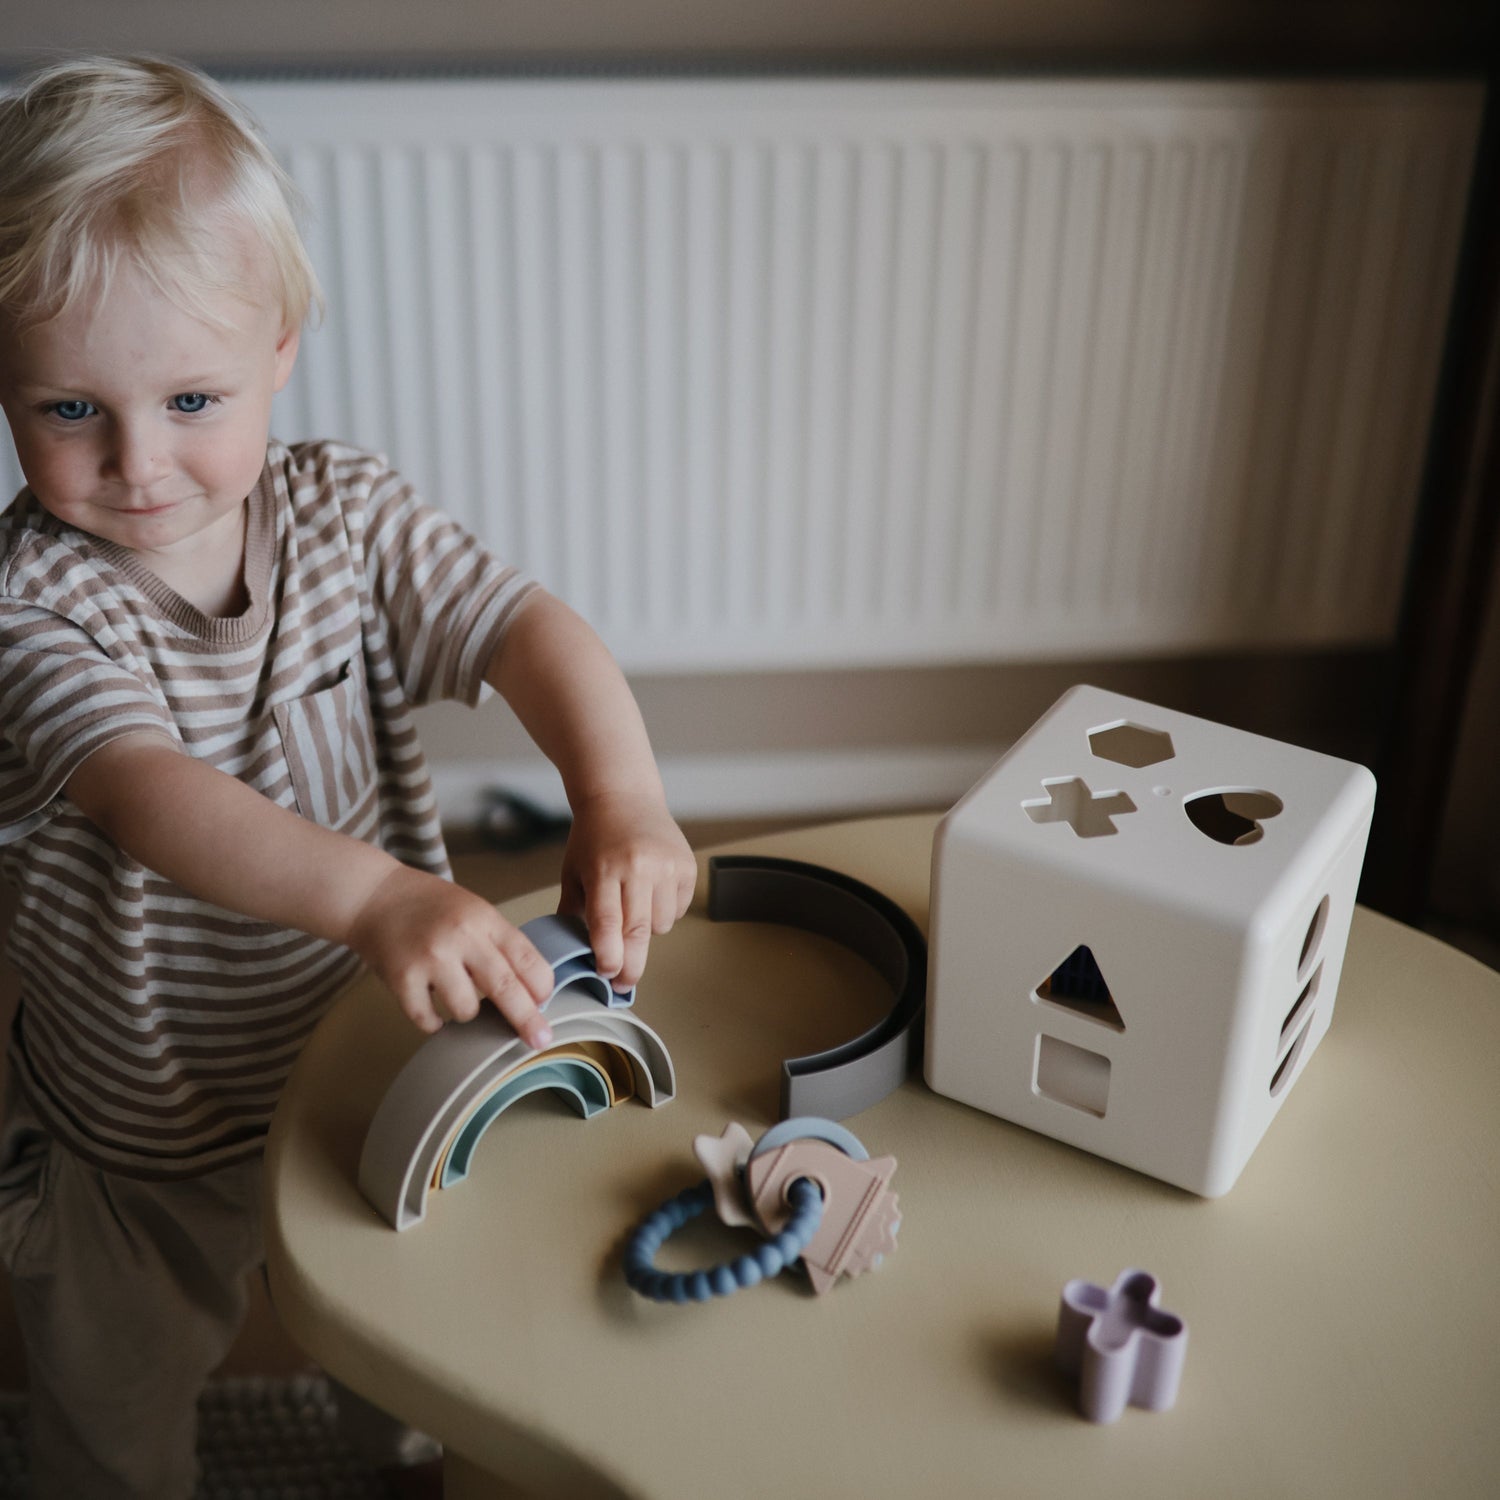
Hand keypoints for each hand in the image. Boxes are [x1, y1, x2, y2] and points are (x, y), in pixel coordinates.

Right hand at [346, 863, 556, 1043]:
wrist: (373, 896)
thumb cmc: (431, 906)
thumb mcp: (474, 910)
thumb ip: (499, 943)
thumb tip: (531, 992)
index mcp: (484, 919)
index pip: (527, 958)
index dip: (542, 986)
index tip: (546, 1003)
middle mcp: (460, 937)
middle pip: (505, 987)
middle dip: (527, 1019)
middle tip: (540, 1041)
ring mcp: (430, 958)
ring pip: (467, 1009)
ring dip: (466, 1011)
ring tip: (454, 992)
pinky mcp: (401, 979)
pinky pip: (428, 1020)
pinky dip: (434, 1023)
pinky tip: (432, 1011)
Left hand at [558, 791, 696, 991]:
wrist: (624, 797)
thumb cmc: (594, 836)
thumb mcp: (573, 871)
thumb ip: (572, 910)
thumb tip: (572, 951)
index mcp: (604, 869)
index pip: (607, 924)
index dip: (608, 957)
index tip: (607, 977)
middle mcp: (638, 867)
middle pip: (638, 932)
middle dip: (632, 966)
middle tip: (624, 983)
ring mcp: (666, 865)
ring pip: (661, 925)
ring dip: (647, 929)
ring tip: (634, 906)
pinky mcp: (686, 865)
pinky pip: (679, 909)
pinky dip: (666, 911)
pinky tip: (652, 891)